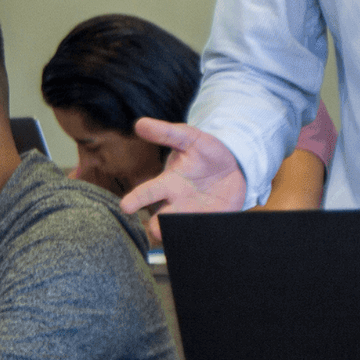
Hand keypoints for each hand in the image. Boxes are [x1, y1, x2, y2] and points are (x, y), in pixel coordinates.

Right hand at [119, 119, 247, 242]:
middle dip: (157, 226)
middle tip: (156, 228)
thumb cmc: (204, 151)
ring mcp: (194, 214)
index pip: (146, 193)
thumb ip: (166, 132)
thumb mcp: (188, 138)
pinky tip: (205, 236)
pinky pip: (205, 230)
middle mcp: (177, 203)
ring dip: (179, 233)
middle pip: (161, 220)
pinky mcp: (214, 220)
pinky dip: (203, 234)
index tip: (126, 206)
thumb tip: (140, 123)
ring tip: (181, 233)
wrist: (234, 162)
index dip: (135, 200)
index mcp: (167, 184)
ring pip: (181, 230)